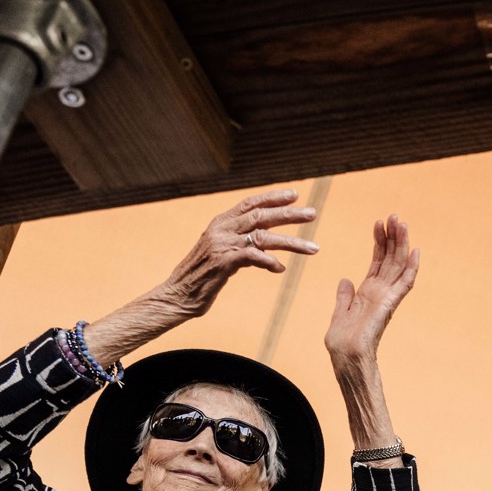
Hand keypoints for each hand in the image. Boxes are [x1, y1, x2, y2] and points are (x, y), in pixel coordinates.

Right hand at [155, 190, 318, 317]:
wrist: (177, 295)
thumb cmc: (202, 277)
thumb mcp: (223, 254)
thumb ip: (243, 245)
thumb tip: (266, 248)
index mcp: (221, 223)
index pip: (250, 203)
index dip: (272, 197)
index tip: (295, 195)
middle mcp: (221, 229)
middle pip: (261, 216)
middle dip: (289, 214)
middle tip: (313, 214)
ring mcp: (221, 244)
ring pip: (262, 236)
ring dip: (291, 242)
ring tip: (314, 248)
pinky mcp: (221, 262)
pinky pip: (252, 257)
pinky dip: (269, 261)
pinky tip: (280, 269)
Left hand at [326, 215, 419, 363]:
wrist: (345, 357)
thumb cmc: (341, 342)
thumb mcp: (338, 314)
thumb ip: (343, 297)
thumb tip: (345, 279)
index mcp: (368, 293)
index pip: (377, 262)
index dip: (379, 242)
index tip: (379, 223)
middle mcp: (381, 293)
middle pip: (390, 259)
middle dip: (393, 237)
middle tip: (394, 216)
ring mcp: (387, 298)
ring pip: (399, 265)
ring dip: (402, 244)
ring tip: (402, 223)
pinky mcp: (390, 304)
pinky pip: (405, 283)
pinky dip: (412, 267)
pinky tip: (416, 250)